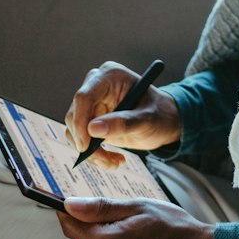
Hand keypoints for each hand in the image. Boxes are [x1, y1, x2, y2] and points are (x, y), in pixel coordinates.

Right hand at [64, 61, 182, 168]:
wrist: (164, 122)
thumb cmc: (159, 114)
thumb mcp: (146, 119)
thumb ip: (123, 123)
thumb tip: (92, 130)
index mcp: (110, 76)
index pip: (84, 96)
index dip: (80, 121)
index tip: (85, 146)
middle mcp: (96, 86)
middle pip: (75, 115)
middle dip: (86, 142)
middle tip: (106, 161)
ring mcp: (92, 104)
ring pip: (75, 131)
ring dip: (91, 153)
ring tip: (114, 162)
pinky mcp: (90, 120)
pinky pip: (81, 139)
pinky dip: (94, 154)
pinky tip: (113, 159)